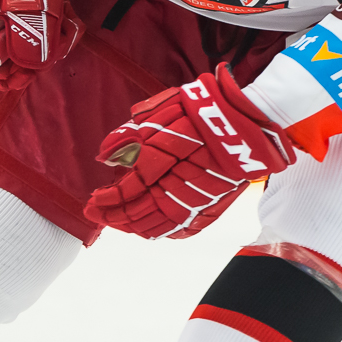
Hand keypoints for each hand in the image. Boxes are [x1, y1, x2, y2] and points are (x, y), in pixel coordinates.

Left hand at [84, 63, 293, 238]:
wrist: (248, 121)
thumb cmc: (204, 110)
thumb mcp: (161, 112)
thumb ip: (129, 136)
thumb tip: (104, 156)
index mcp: (162, 161)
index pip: (126, 191)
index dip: (106, 200)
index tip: (93, 201)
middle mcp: (175, 186)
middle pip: (136, 213)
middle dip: (112, 216)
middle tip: (96, 214)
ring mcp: (194, 200)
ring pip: (155, 225)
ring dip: (132, 226)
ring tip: (116, 222)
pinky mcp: (211, 207)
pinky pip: (180, 229)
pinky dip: (159, 231)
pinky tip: (147, 228)